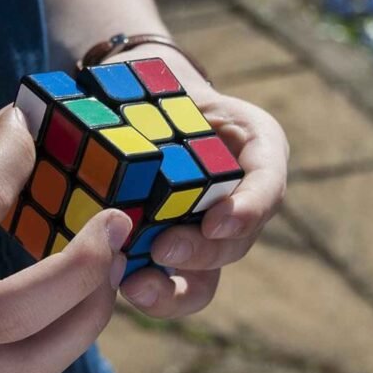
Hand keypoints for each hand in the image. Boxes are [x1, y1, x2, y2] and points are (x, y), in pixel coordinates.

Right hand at [0, 108, 130, 372]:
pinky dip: (63, 334)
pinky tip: (75, 292)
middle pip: (14, 313)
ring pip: (30, 362)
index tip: (21, 131)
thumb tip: (15, 130)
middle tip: (117, 220)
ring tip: (109, 265)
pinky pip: (17, 369)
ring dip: (88, 315)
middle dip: (83, 264)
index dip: (12, 156)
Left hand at [105, 46, 288, 318]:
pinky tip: (119, 287)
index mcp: (254, 156)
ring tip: (137, 287)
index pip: (266, 186)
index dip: (247, 211)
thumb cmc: (162, 94)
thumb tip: (106, 97)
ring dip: (172, 291)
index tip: (217, 223)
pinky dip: (145, 294)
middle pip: (232, 245)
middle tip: (164, 249)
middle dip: (200, 252)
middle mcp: (236, 207)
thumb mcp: (169, 78)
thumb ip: (162, 90)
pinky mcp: (164, 259)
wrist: (143, 118)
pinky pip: (166, 288)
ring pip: (202, 282)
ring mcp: (201, 240)